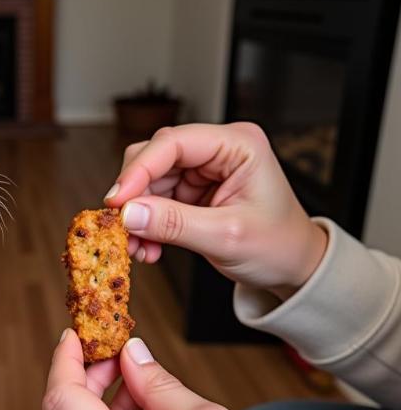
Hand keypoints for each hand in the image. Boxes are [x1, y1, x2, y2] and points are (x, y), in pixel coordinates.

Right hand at [104, 123, 327, 299]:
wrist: (292, 266)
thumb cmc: (277, 246)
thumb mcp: (226, 236)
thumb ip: (175, 223)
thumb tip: (128, 214)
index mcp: (238, 144)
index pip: (174, 143)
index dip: (140, 170)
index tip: (117, 202)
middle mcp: (217, 149)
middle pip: (154, 157)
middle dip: (135, 195)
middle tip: (122, 228)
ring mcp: (202, 169)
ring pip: (148, 181)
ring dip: (137, 215)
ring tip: (139, 248)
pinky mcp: (190, 190)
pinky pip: (153, 200)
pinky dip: (146, 225)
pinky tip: (149, 247)